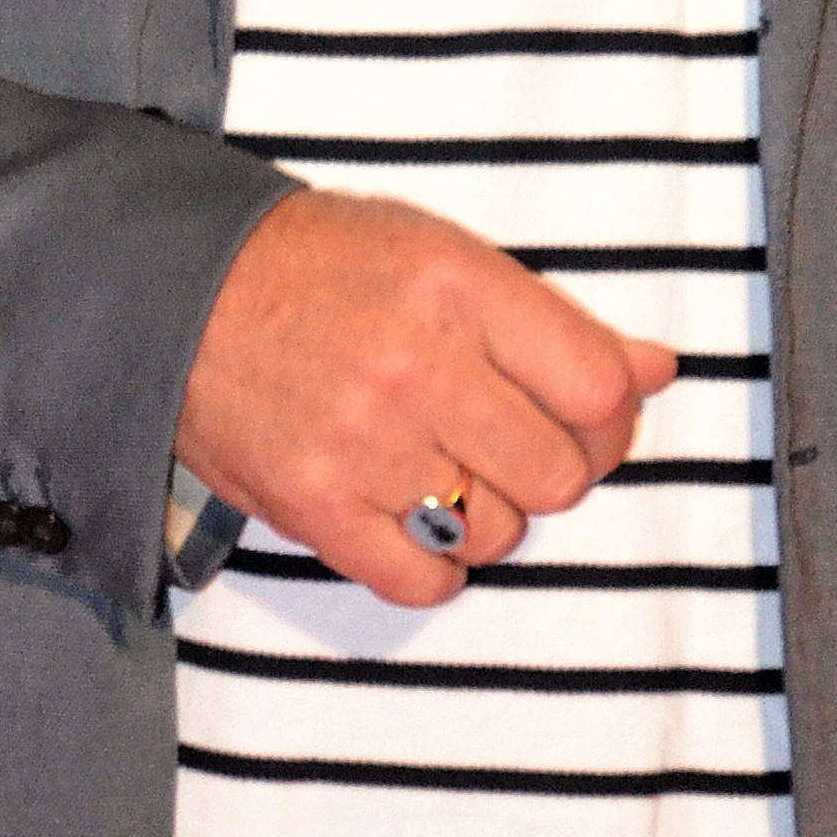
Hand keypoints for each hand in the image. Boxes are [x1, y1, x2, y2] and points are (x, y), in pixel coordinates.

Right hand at [176, 185, 678, 607]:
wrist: (180, 292)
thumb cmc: (323, 266)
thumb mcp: (443, 254)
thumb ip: (554, 320)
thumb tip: (656, 371)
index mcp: (459, 287)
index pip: (598, 388)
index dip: (613, 414)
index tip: (587, 415)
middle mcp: (418, 366)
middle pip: (560, 474)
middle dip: (552, 466)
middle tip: (511, 443)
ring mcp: (364, 445)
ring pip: (499, 533)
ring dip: (491, 514)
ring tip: (449, 470)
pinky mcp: (315, 509)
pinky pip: (424, 583)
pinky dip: (436, 568)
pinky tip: (416, 523)